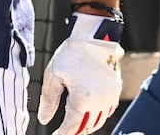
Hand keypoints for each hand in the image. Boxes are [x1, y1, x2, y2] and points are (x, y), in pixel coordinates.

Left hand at [37, 13, 123, 134]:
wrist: (96, 35)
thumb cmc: (72, 53)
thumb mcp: (53, 76)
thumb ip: (48, 101)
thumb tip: (43, 120)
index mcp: (82, 100)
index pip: (71, 128)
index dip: (62, 134)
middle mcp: (99, 102)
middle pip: (85, 128)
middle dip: (73, 132)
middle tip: (63, 131)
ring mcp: (110, 98)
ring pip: (98, 122)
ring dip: (86, 126)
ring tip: (74, 124)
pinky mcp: (116, 91)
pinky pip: (107, 112)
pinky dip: (97, 116)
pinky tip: (88, 113)